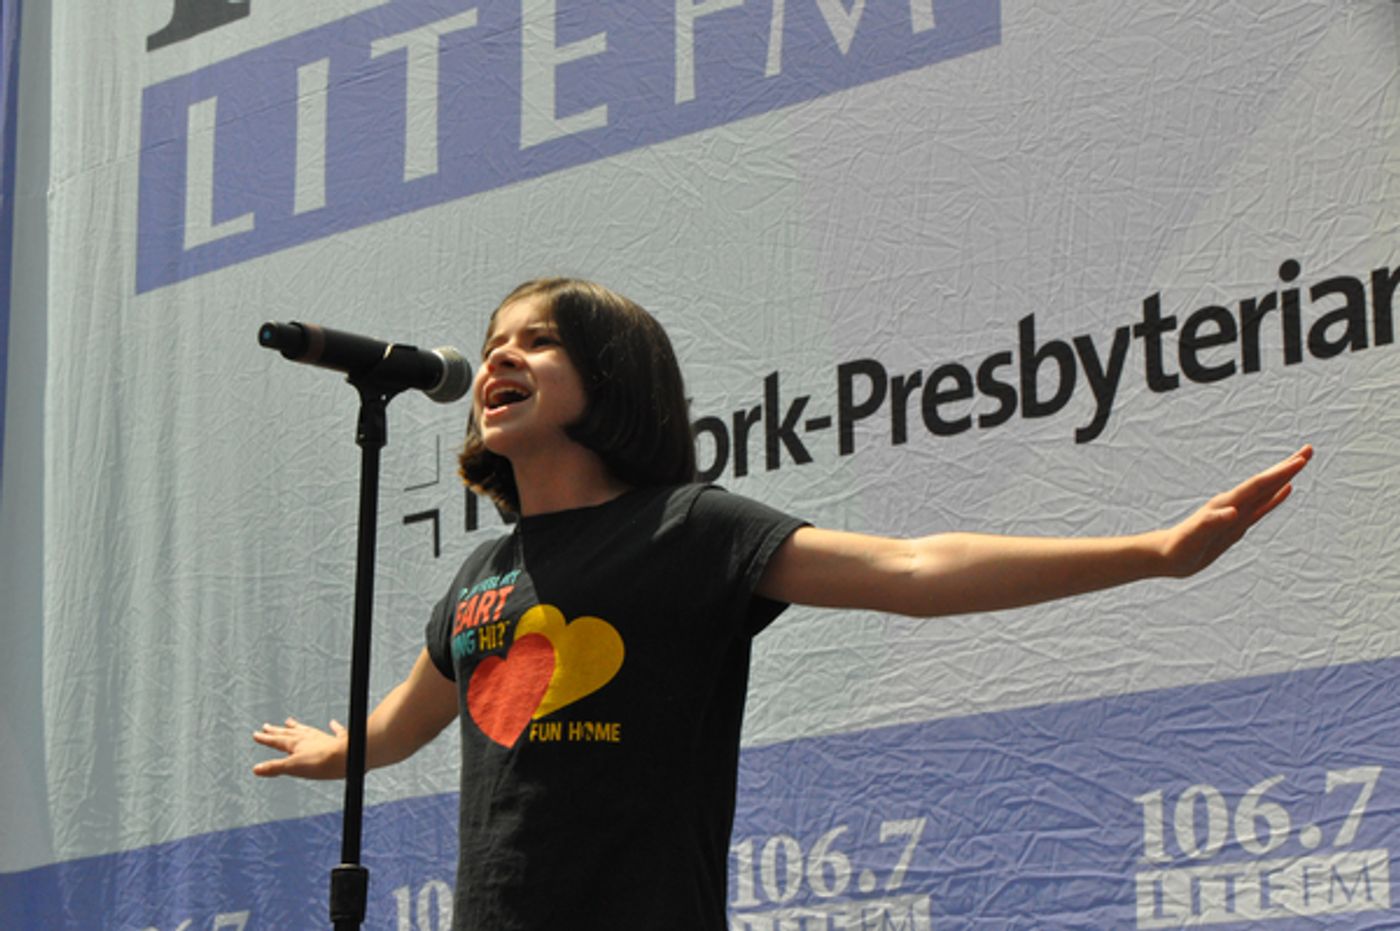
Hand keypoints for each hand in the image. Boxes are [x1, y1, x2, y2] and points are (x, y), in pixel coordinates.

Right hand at [252, 716, 347, 778]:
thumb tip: (256, 769)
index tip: (256, 734)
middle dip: (277, 731)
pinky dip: (333, 727)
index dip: (266, 738)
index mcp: (296, 744)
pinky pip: (336, 732)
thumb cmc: (321, 763)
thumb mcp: (293, 767)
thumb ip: (275, 767)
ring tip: (290, 721)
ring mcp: (324, 738)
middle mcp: (309, 738)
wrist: (347, 757)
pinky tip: (332, 723)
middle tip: (267, 726)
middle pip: (289, 733)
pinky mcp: (339, 742)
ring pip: (307, 730)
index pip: (277, 741)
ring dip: (297, 727)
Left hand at [1157, 445, 1312, 577]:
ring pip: (1266, 491)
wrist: (1166, 555)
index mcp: (1226, 505)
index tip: (1300, 460)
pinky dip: (1275, 498)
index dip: (1280, 473)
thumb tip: (1233, 512)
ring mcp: (1236, 513)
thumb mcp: (1194, 537)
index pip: (1258, 485)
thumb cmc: (1178, 547)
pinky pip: (1261, 507)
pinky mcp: (1236, 524)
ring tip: (1300, 463)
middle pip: (1266, 482)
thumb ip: (1211, 523)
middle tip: (1309, 449)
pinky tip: (1286, 490)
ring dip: (1284, 477)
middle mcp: (1233, 504)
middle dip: (1287, 466)